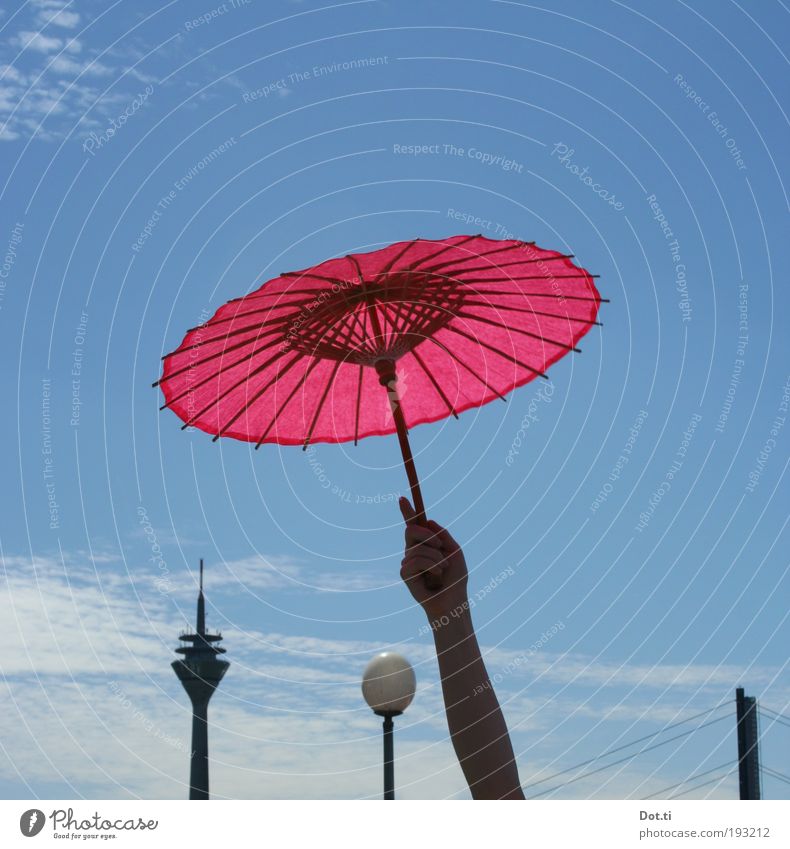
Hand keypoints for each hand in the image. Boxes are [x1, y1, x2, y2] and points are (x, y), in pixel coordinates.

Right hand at [398, 497, 468, 623]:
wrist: (454, 600)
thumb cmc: (455, 578)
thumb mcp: (455, 551)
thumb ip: (442, 535)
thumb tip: (428, 521)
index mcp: (426, 543)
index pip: (414, 524)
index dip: (407, 511)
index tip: (402, 498)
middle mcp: (414, 550)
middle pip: (411, 529)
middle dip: (427, 535)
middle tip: (439, 546)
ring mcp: (409, 562)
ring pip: (416, 547)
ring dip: (434, 557)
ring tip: (441, 570)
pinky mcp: (405, 574)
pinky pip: (413, 561)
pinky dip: (429, 566)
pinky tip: (435, 576)